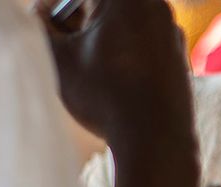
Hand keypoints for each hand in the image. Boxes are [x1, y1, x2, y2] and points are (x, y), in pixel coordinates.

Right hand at [35, 0, 193, 150]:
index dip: (61, 7)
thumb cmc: (106, 96)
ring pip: (128, 23)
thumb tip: (39, 15)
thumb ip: (42, 28)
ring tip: (87, 62)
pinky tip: (114, 78)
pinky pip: (146, 44)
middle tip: (63, 37)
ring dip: (102, 35)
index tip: (47, 21)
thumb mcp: (61, 59)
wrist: (157, 139)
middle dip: (81, 17)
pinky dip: (126, 52)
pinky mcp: (180, 58)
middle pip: (108, 4)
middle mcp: (158, 8)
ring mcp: (173, 33)